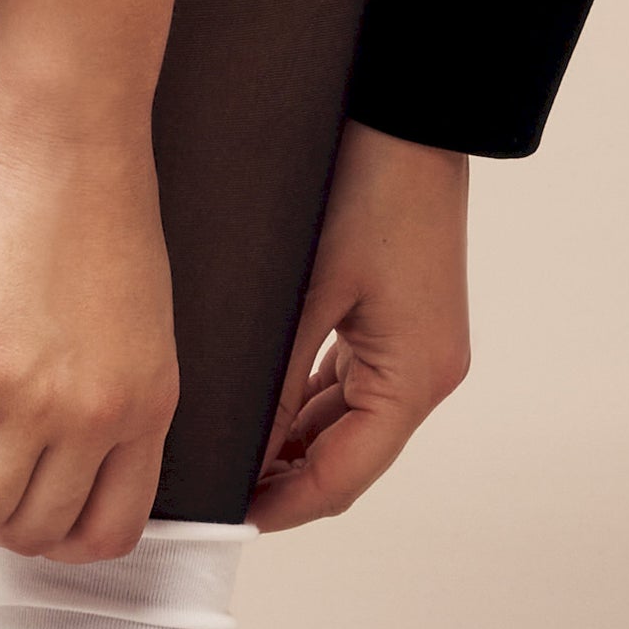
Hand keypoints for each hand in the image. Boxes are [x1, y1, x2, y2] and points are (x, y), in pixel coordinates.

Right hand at [0, 101, 179, 559]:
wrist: (66, 130)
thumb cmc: (97, 200)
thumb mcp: (138, 317)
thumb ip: (112, 387)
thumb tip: (60, 442)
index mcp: (150, 403)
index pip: (113, 529)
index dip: (61, 542)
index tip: (30, 515)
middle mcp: (99, 414)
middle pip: (37, 531)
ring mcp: (36, 398)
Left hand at [251, 119, 470, 528]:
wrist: (411, 109)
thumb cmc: (370, 183)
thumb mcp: (309, 290)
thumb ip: (273, 379)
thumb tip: (236, 450)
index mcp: (414, 376)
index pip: (340, 479)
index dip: (279, 507)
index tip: (220, 519)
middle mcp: (424, 373)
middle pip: (344, 460)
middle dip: (279, 480)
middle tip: (204, 489)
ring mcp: (413, 349)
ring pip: (340, 426)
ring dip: (286, 443)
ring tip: (215, 451)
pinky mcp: (397, 324)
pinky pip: (343, 386)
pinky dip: (299, 404)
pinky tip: (248, 404)